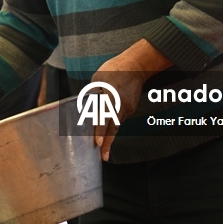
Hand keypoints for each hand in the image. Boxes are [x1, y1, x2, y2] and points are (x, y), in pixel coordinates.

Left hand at [92, 39, 171, 161]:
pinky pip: (120, 118)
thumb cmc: (115, 70)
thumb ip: (92, 94)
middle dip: (107, 143)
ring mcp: (127, 108)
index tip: (98, 143)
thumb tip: (86, 106)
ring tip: (103, 148)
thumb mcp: (98, 79)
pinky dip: (113, 123)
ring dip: (109, 135)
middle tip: (103, 157)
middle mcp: (120, 106)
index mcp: (110, 97)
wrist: (136, 66)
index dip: (100, 131)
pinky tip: (108, 127)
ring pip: (116, 124)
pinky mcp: (131, 108)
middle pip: (113, 128)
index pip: (104, 117)